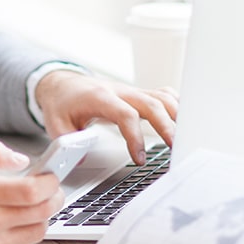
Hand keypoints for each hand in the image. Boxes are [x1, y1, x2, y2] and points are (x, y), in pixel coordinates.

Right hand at [0, 141, 63, 243]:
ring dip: (40, 218)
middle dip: (54, 198)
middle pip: (42, 211)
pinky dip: (26, 238)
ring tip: (30, 209)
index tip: (51, 177)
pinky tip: (14, 229)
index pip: (33, 190)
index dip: (50, 182)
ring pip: (38, 231)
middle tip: (51, 192)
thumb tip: (23, 160)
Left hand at [34, 71, 177, 164]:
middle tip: (176, 149)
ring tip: (187, 137)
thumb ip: (69, 142)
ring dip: (177, 115)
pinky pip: (163, 94)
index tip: (139, 159)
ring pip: (162, 96)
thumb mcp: (56, 123)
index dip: (136, 137)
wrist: (63, 84)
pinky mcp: (138, 94)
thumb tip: (82, 160)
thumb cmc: (62, 103)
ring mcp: (131, 91)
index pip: (126, 114)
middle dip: (167, 126)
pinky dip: (176, 105)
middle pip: (152, 103)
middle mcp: (120, 91)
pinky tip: (185, 120)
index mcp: (101, 98)